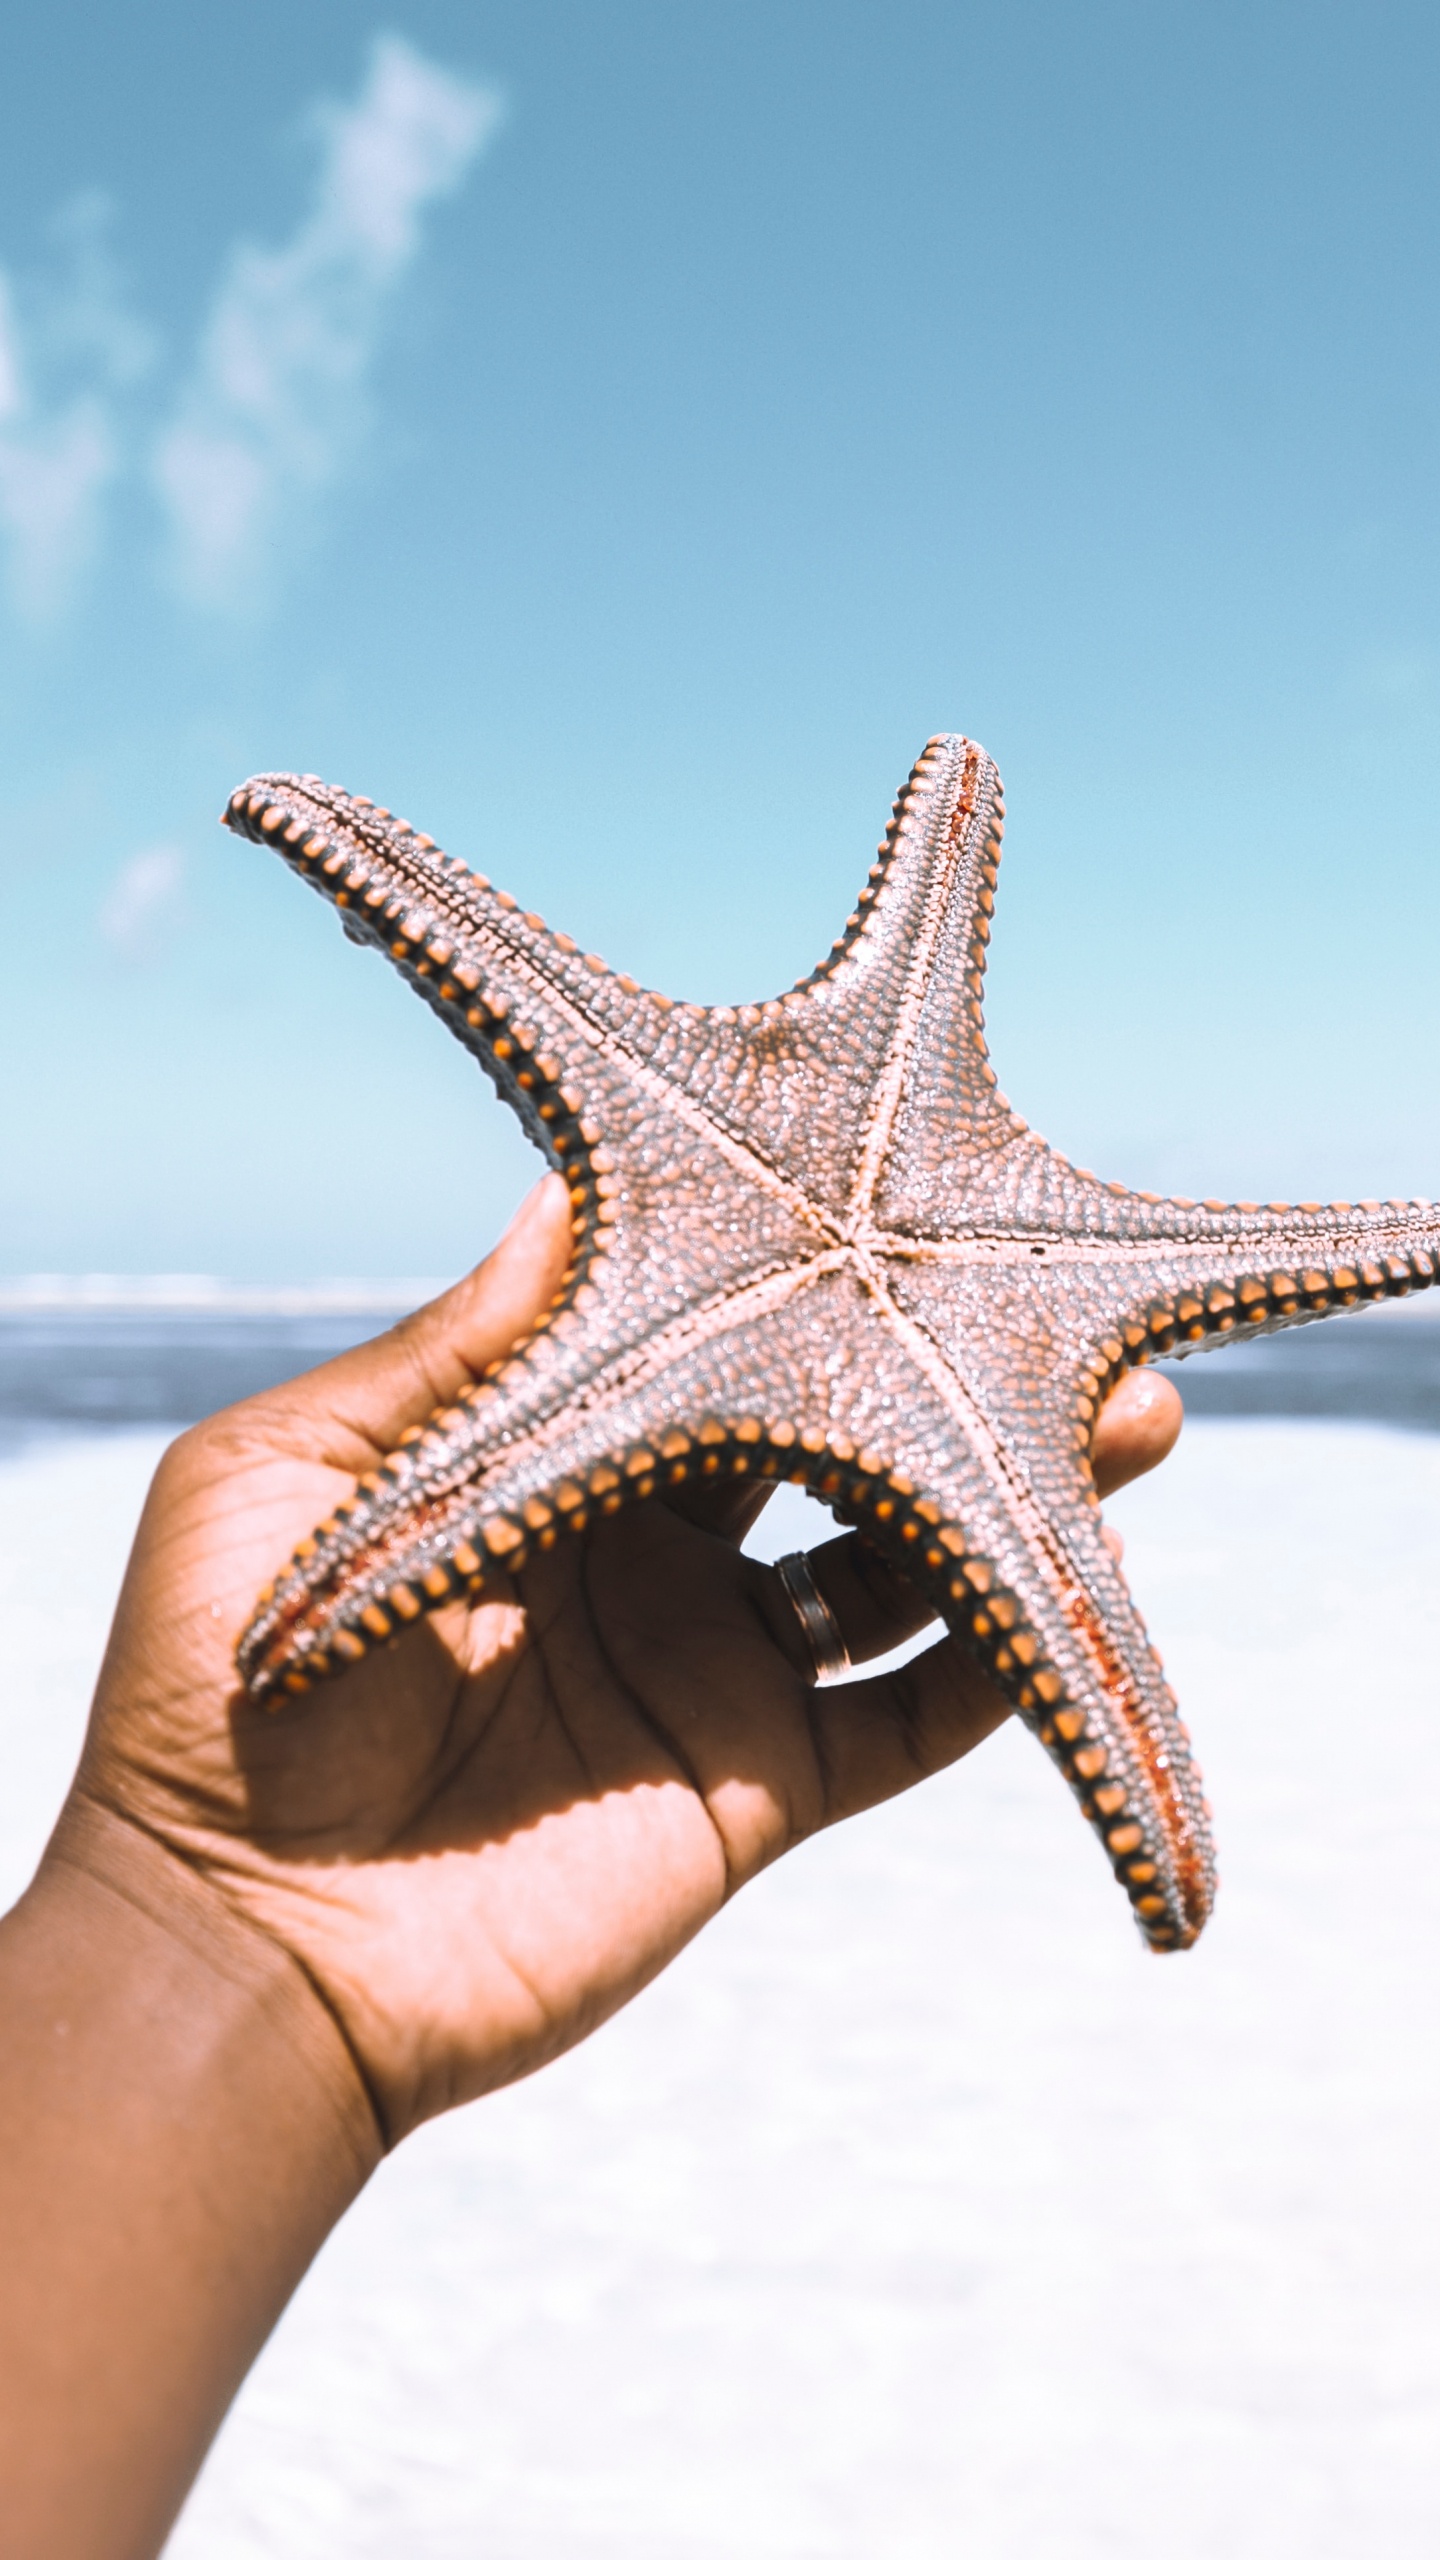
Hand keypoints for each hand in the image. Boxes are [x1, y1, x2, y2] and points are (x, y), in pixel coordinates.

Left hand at [68, 1175, 1181, 2146]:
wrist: (240, 1948)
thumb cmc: (216, 1693)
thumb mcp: (293, 1476)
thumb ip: (452, 1351)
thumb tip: (568, 1186)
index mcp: (543, 1451)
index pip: (700, 1335)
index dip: (797, 1268)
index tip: (896, 1187)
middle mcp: (646, 1546)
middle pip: (827, 1431)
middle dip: (939, 1360)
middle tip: (1061, 1293)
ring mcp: (709, 1665)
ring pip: (897, 1560)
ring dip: (1008, 1486)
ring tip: (1131, 1414)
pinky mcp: (754, 1787)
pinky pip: (908, 1719)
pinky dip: (1003, 1659)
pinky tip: (1080, 1578)